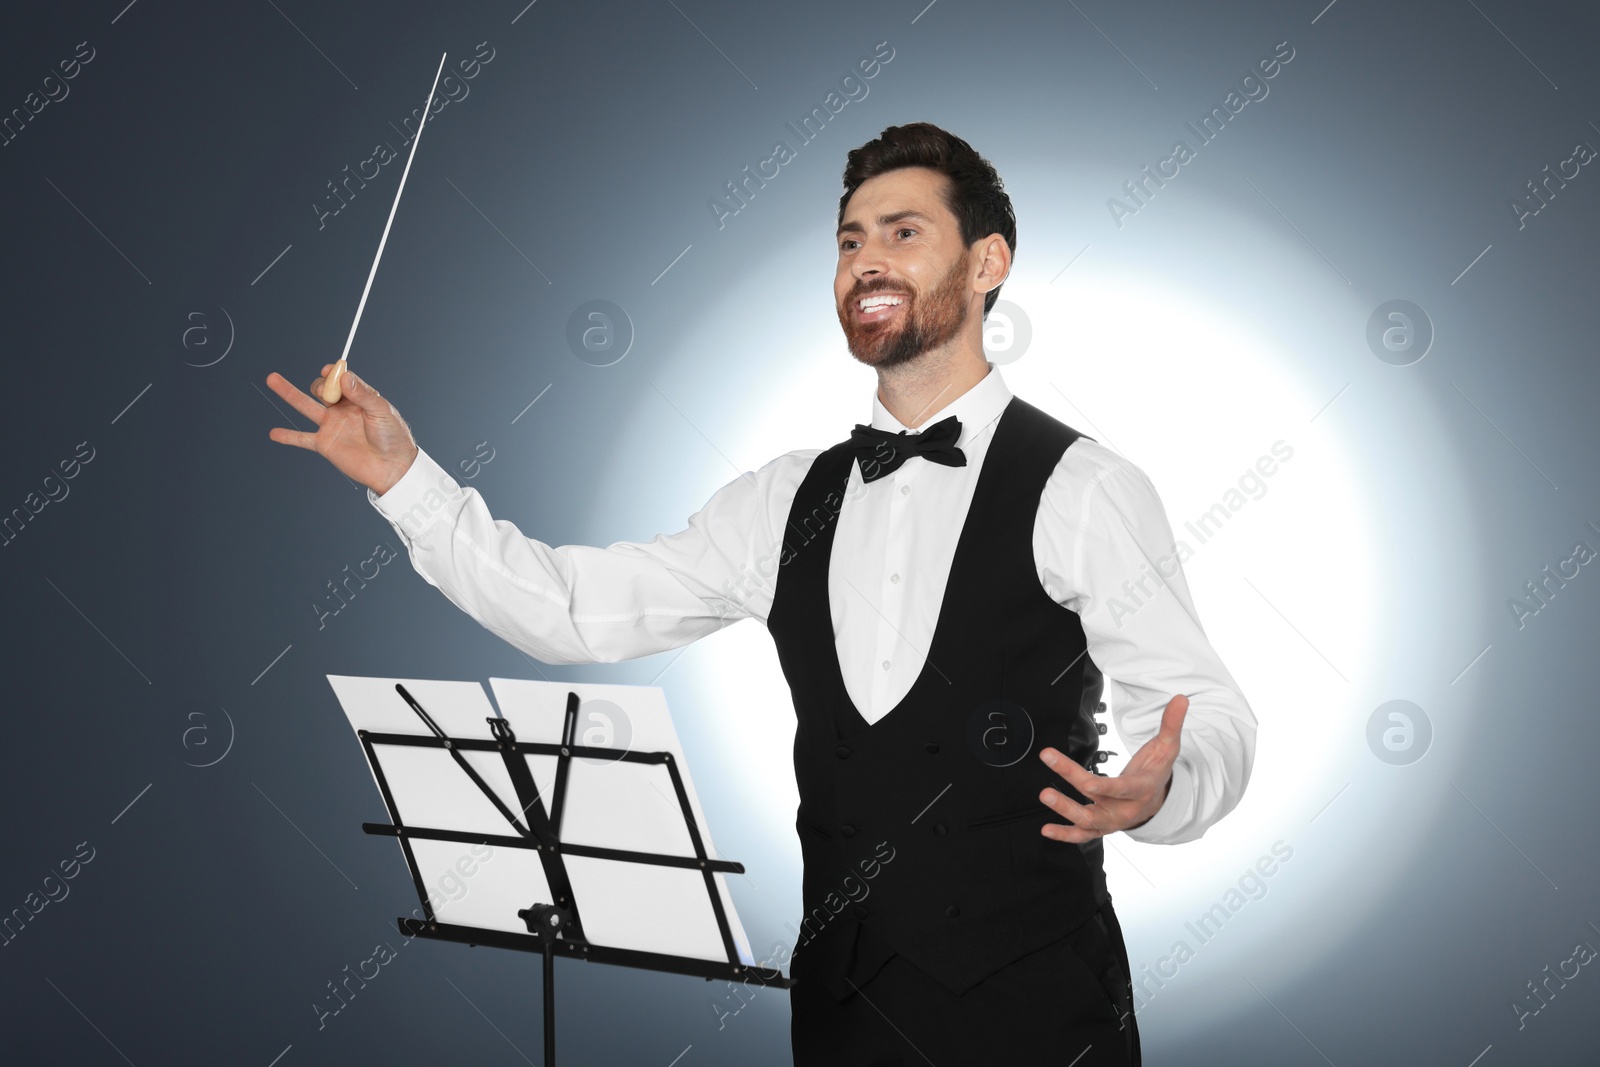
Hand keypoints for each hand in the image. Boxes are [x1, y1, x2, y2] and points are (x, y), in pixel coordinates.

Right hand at [265, 365, 419, 494]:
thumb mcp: (382, 411)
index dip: (333, 373)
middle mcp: (342, 410)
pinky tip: (274, 433)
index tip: (329, 370)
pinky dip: (287, 436)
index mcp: (359, 398)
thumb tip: (343, 377)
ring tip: (272, 378)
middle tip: (327, 395)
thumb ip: (363, 394)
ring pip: (305, 406)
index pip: (340, 379)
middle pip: (322, 389)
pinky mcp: (325, 444)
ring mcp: (332, 426)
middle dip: (320, 385)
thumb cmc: (393, 437)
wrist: (392, 468)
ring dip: (288, 392)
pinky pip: (302, 439)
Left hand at [1037, 693, 1187, 842]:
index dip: (1106, 788)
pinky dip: (1065, 835)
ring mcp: (1112, 820)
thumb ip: (1171, 724)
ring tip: (1045, 795)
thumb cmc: (1157, 771)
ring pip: (1087, 820)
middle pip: (1097, 800)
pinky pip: (1083, 835)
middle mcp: (1126, 809)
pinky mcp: (1101, 826)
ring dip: (1064, 810)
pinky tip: (1046, 830)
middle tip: (1048, 774)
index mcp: (1142, 790)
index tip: (1087, 783)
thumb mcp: (1168, 748)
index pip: (1123, 790)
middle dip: (1071, 787)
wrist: (1157, 800)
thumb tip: (1180, 699)